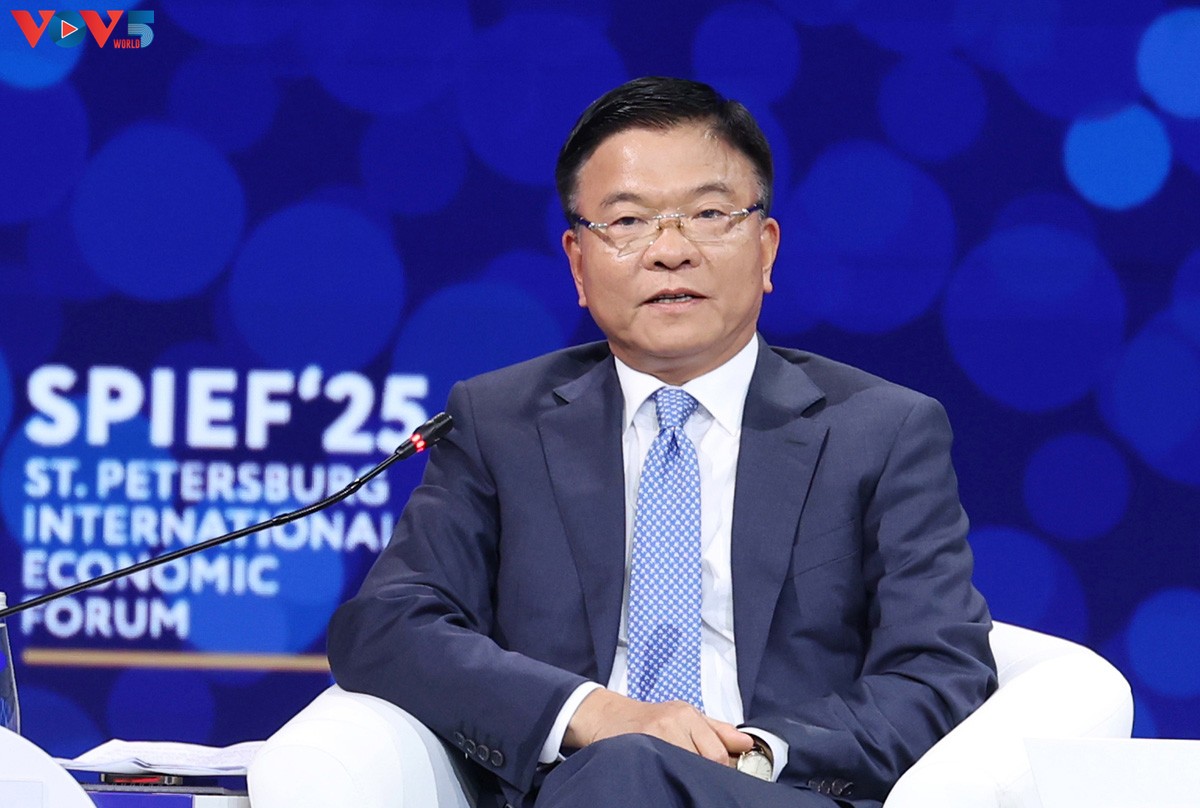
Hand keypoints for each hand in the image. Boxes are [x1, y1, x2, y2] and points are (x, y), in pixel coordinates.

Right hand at [563, 689, 754, 765]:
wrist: (608, 716)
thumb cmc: (649, 718)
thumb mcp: (685, 715)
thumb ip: (717, 730)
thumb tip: (747, 744)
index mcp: (687, 714)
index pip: (718, 752)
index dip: (725, 769)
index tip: (725, 778)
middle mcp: (671, 723)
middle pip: (705, 761)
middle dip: (708, 774)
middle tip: (703, 780)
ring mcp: (653, 738)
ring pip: (686, 769)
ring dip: (688, 777)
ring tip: (683, 777)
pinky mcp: (638, 751)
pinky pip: (664, 772)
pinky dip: (670, 778)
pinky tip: (669, 778)